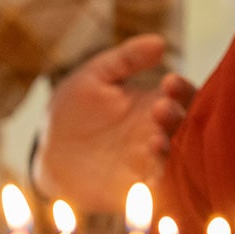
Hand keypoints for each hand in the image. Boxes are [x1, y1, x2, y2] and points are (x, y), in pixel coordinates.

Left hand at [31, 34, 196, 214]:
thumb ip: (125, 59)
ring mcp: (150, 163)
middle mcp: (159, 133)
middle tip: (160, 109)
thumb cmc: (72, 109)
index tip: (169, 82)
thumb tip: (159, 42)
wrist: (48, 152)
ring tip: (154, 140)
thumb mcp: (93, 76)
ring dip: (171, 151)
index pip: (183, 97)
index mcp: (154, 105)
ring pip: (176, 159)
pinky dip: (160, 184)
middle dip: (178, 119)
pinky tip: (150, 175)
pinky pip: (158, 190)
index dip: (183, 90)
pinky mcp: (136, 190)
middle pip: (187, 128)